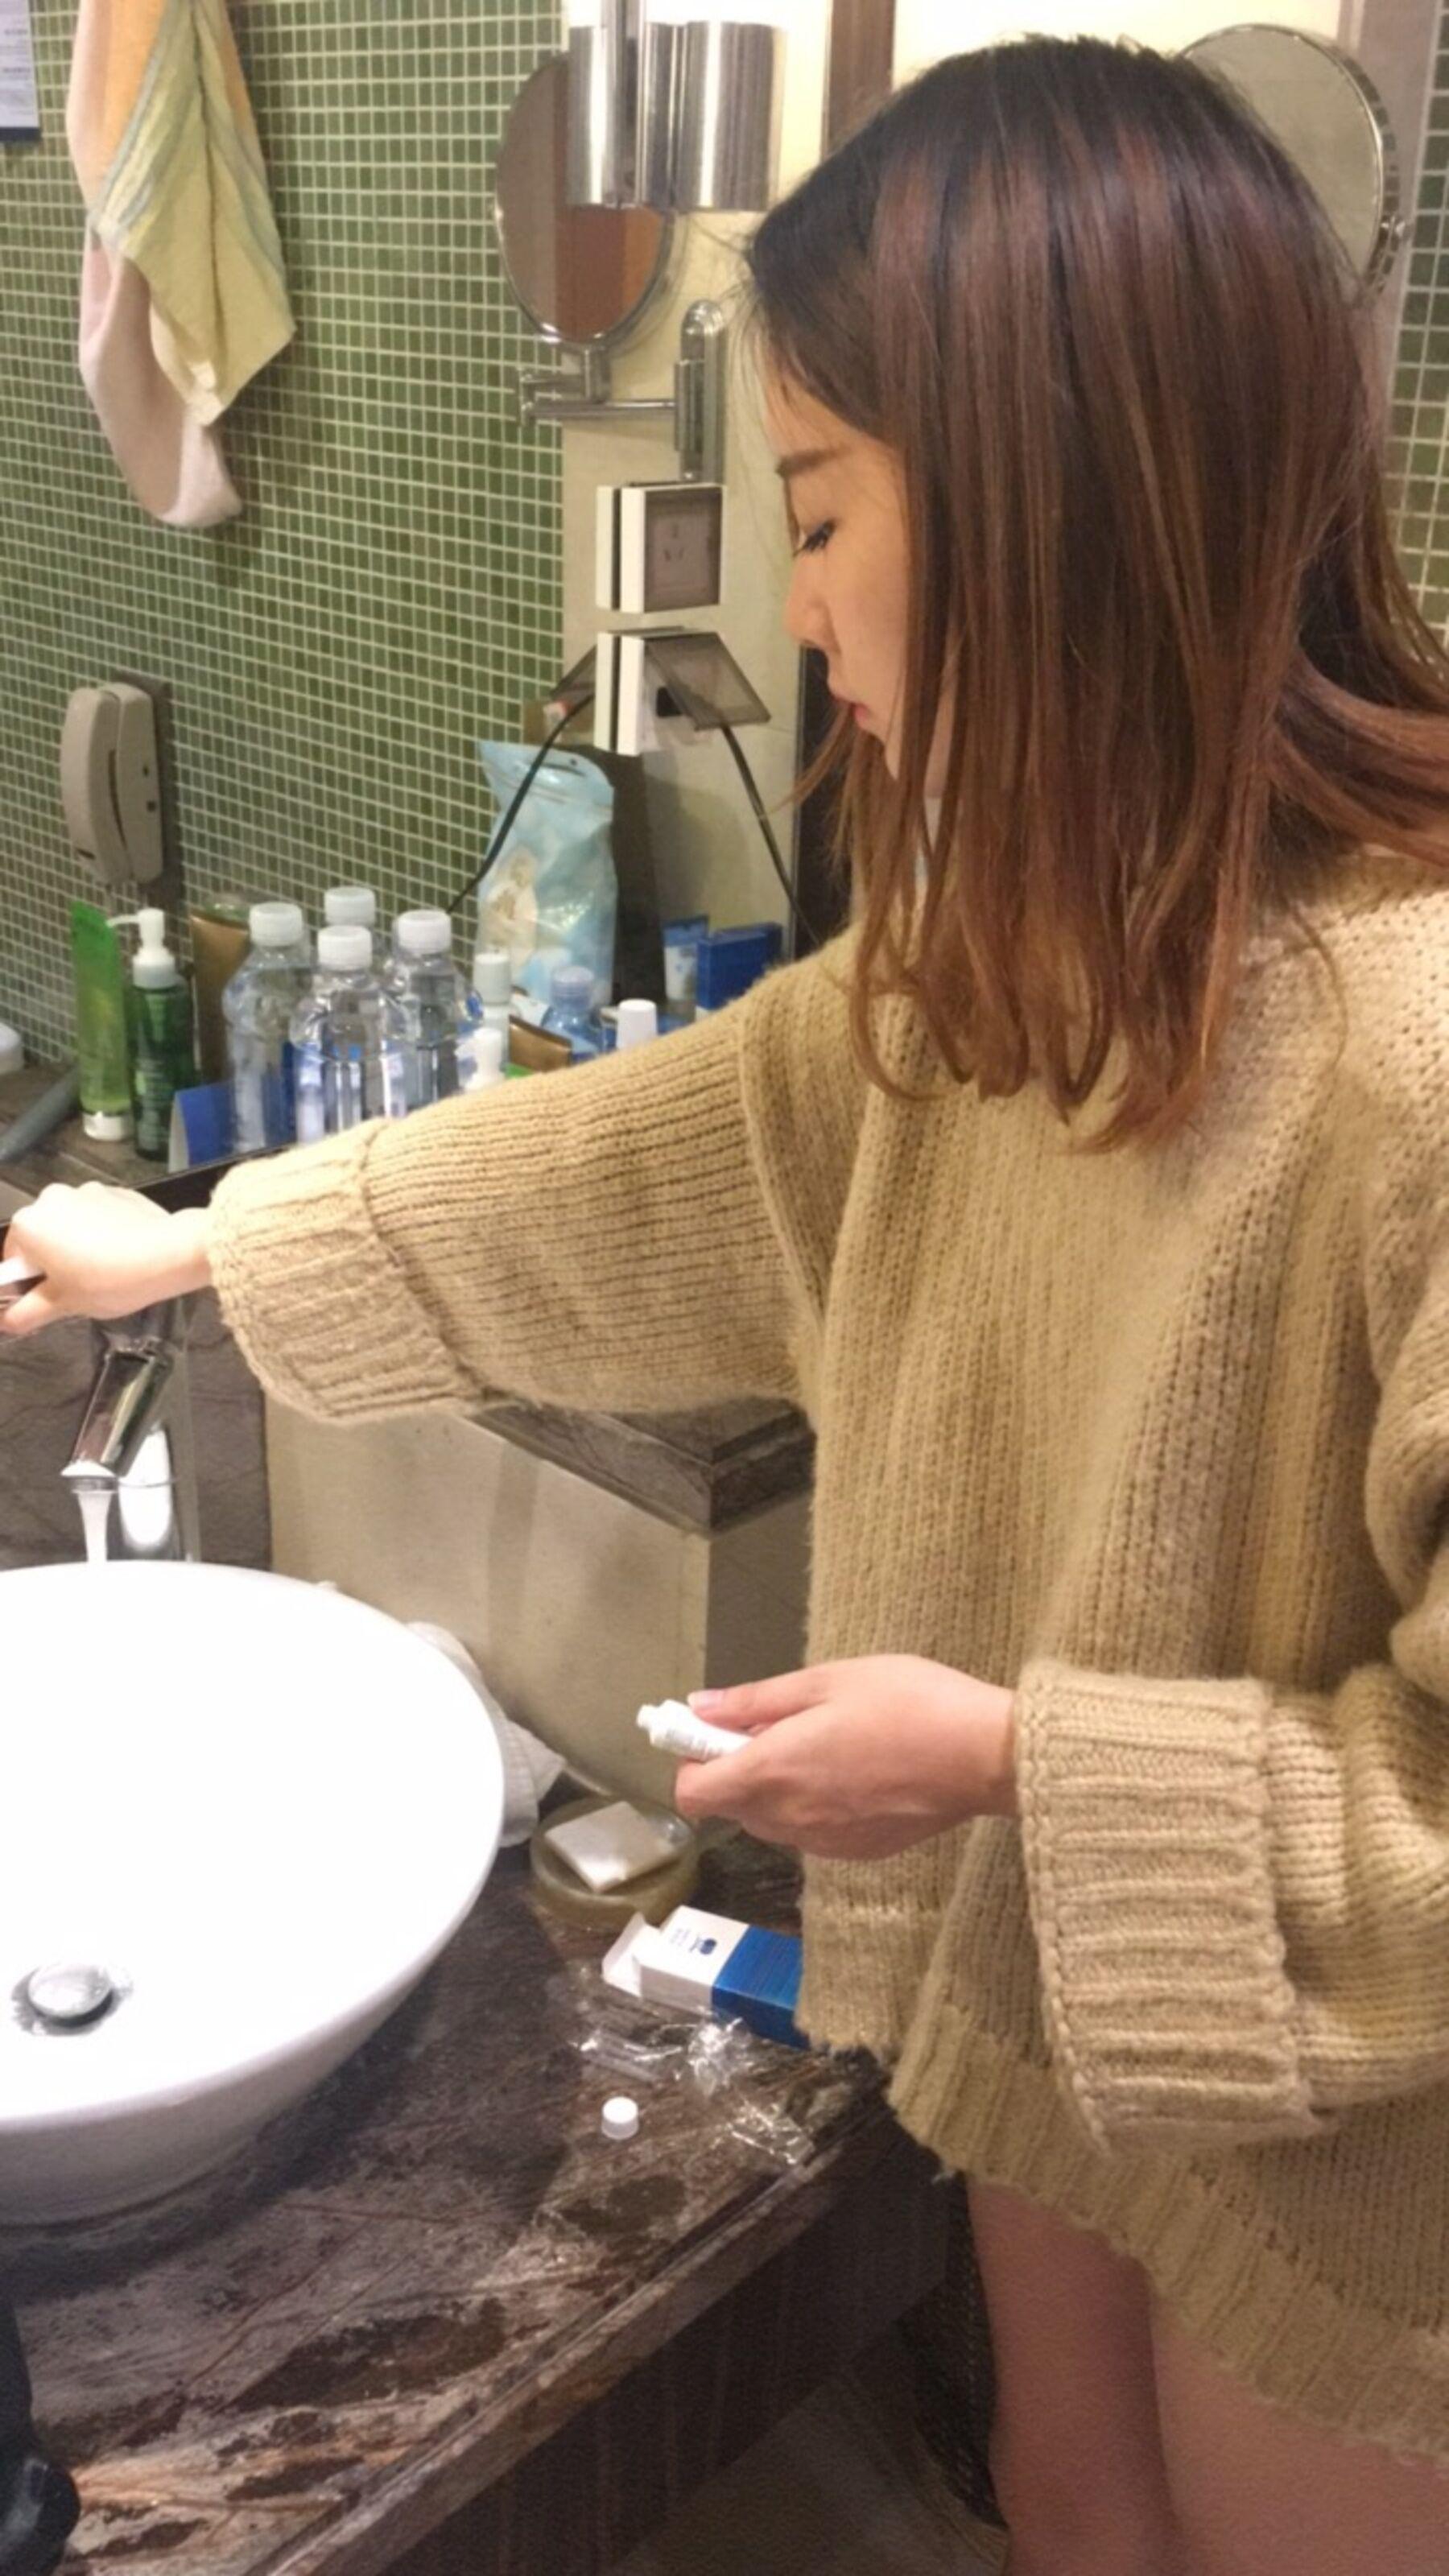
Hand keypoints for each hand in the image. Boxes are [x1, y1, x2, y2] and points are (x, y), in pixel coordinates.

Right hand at [0, 1186, 210, 1334]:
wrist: (168, 1254)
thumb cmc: (106, 1281)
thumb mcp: (64, 1304)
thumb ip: (28, 1312)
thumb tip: (8, 1321)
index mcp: (28, 1224)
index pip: (14, 1258)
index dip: (29, 1281)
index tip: (51, 1297)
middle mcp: (51, 1198)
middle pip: (43, 1236)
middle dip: (55, 1260)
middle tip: (79, 1287)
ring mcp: (86, 1189)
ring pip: (72, 1223)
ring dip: (80, 1243)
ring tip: (106, 1270)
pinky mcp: (117, 1191)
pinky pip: (100, 1215)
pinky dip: (105, 1230)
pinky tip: (124, 1251)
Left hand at [670, 1655, 1016, 1858]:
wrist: (983, 1756)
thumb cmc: (905, 1702)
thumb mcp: (826, 1681)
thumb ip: (755, 1702)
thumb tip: (697, 1709)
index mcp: (772, 1772)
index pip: (693, 1794)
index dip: (694, 1761)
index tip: (719, 1731)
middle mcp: (788, 1819)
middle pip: (732, 1806)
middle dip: (740, 1769)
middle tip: (783, 1725)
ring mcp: (824, 1843)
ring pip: (772, 1821)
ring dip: (777, 1789)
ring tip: (827, 1745)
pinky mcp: (858, 1853)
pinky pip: (812, 1832)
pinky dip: (815, 1806)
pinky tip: (857, 1773)